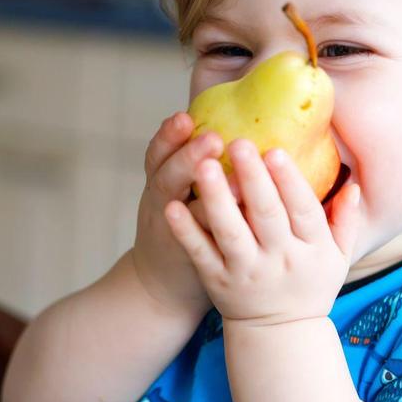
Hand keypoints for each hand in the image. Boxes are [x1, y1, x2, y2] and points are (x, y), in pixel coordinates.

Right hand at [132, 111, 225, 316]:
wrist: (162, 285)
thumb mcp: (176, 189)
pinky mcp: (195, 258)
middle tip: (212, 139)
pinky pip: (204, 243)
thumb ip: (195, 158)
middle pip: (166, 176)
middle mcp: (162, 203)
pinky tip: (243, 218)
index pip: (158, 153)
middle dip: (187, 156)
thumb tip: (233, 118)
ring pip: (184, 211)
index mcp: (160, 180)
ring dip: (208, 195)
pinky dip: (219, 231)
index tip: (185, 116)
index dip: (168, 135)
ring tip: (234, 179)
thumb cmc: (180, 224)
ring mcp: (174, 233)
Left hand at [162, 138, 360, 326]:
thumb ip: (345, 221)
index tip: (275, 150)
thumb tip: (354, 185)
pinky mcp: (218, 282)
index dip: (290, 181)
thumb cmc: (310, 286)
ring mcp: (247, 272)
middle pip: (267, 215)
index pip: (304, 210)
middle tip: (238, 143)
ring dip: (217, 198)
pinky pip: (201, 254)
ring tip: (202, 166)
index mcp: (313, 249)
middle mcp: (281, 260)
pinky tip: (173, 207)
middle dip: (253, 179)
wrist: (280, 336)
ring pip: (231, 232)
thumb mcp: (338, 258)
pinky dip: (187, 232)